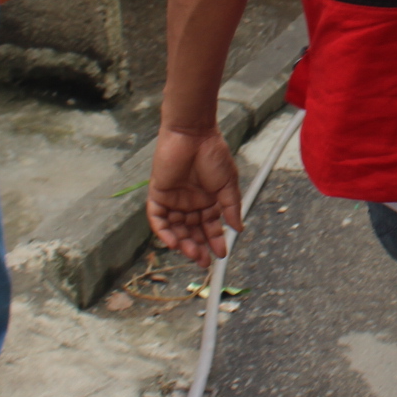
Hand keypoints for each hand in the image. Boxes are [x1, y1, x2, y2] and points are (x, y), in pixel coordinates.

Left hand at [147, 127, 243, 264]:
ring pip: (176, 229)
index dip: (216, 240)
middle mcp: (191, 202)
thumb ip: (231, 207)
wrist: (193, 134)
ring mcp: (174, 200)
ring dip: (183, 243)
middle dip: (199, 247)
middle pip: (193, 231)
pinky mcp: (158, 194)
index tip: (221, 254)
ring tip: (192, 254)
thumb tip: (238, 228)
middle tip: (204, 261)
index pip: (210, 226)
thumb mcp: (228, 183)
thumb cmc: (213, 154)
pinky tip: (173, 242)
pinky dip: (163, 232)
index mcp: (208, 200)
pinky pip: (158, 218)